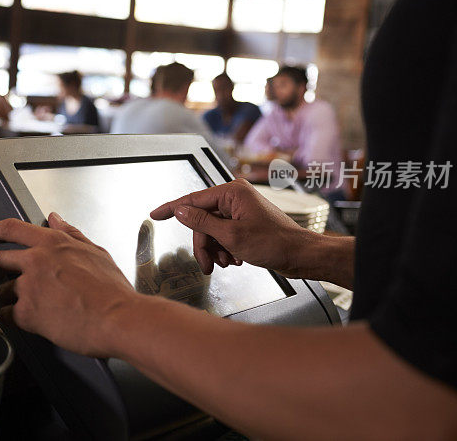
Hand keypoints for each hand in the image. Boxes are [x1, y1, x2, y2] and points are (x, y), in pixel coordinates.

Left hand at [0, 213, 137, 356]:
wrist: (118, 319)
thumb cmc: (112, 291)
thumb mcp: (96, 252)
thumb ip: (72, 234)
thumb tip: (55, 219)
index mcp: (53, 243)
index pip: (13, 228)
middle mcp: (36, 261)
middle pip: (0, 260)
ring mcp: (29, 286)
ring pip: (3, 291)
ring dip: (10, 298)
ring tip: (28, 305)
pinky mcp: (26, 312)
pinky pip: (6, 315)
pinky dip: (12, 319)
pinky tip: (25, 321)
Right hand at [150, 178, 315, 278]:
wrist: (300, 255)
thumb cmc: (275, 243)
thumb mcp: (231, 235)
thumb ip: (202, 222)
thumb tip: (181, 212)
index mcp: (232, 192)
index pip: (193, 199)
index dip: (172, 209)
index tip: (156, 214)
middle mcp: (235, 197)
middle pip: (202, 220)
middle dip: (203, 244)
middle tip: (206, 263)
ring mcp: (240, 210)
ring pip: (212, 230)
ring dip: (215, 249)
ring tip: (225, 263)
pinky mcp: (245, 222)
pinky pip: (223, 234)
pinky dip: (224, 249)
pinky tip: (234, 259)